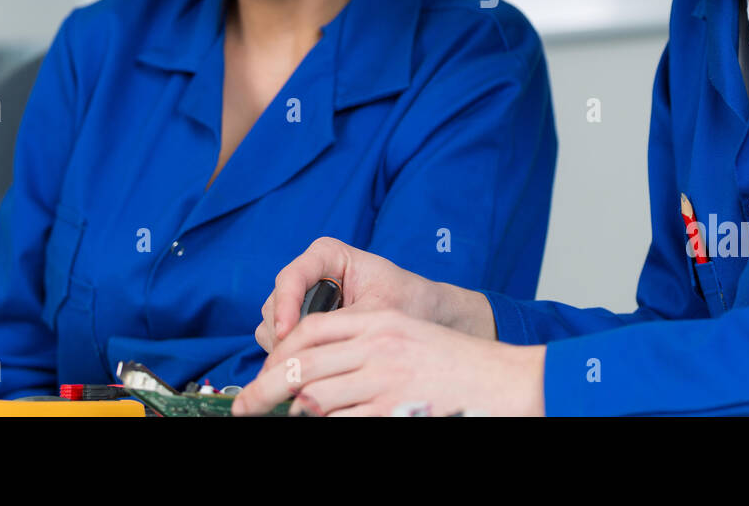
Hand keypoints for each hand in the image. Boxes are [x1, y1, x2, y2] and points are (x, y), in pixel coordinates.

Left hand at [233, 308, 545, 415]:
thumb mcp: (406, 339)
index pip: (310, 330)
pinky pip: (341, 421)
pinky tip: (326, 425)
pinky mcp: (393, 409)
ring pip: (313, 397)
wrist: (503, 382)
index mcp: (379, 322)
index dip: (278, 352)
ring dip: (298, 413)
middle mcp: (378, 346)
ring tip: (295, 419)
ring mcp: (385, 379)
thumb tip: (308, 378)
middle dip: (263, 390)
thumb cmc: (454, 366)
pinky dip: (327, 425)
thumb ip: (363, 347)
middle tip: (245, 408)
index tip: (264, 373)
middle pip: (300, 365)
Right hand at [255, 237, 493, 352]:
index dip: (285, 305)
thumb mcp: (377, 313)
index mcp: (327, 254)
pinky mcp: (302, 322)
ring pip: (273, 324)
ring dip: (286, 349)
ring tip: (313, 369)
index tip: (288, 334)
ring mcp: (303, 298)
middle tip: (297, 366)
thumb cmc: (408, 301)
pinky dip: (292, 356)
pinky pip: (281, 340)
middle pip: (276, 302)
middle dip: (284, 335)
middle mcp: (310, 273)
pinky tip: (313, 372)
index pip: (292, 276)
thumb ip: (342, 327)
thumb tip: (311, 355)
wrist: (426, 313)